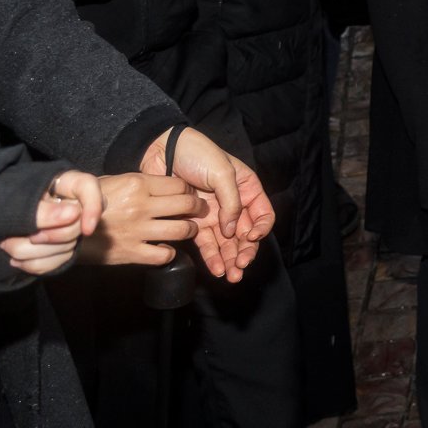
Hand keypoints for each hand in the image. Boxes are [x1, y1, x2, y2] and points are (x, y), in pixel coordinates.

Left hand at [0, 171, 101, 275]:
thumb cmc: (4, 202)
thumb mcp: (17, 201)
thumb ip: (42, 209)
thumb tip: (73, 214)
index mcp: (65, 183)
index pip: (89, 187)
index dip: (93, 207)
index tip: (87, 230)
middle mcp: (73, 205)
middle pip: (77, 224)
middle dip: (52, 236)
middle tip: (29, 236)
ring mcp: (69, 228)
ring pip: (66, 248)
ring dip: (34, 252)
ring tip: (8, 245)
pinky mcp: (61, 249)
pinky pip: (55, 263)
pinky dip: (33, 264)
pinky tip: (16, 260)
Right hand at [76, 173, 199, 265]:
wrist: (62, 227)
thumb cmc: (87, 203)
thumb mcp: (111, 181)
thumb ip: (139, 183)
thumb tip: (163, 183)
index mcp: (137, 185)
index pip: (179, 185)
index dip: (188, 189)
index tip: (189, 194)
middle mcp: (140, 206)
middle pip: (186, 205)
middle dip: (198, 208)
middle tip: (199, 210)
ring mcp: (137, 231)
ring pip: (182, 230)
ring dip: (190, 230)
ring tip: (188, 228)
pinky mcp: (131, 253)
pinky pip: (164, 254)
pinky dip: (169, 253)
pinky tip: (166, 249)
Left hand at [139, 127, 274, 279]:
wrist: (164, 151)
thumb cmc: (199, 155)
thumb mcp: (223, 173)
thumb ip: (232, 202)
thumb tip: (232, 231)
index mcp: (248, 189)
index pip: (262, 214)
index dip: (261, 229)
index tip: (251, 237)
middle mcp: (234, 205)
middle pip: (246, 234)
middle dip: (245, 252)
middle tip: (241, 267)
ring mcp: (214, 216)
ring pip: (227, 243)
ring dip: (231, 260)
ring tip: (231, 276)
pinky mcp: (194, 223)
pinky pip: (207, 244)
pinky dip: (213, 257)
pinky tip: (217, 269)